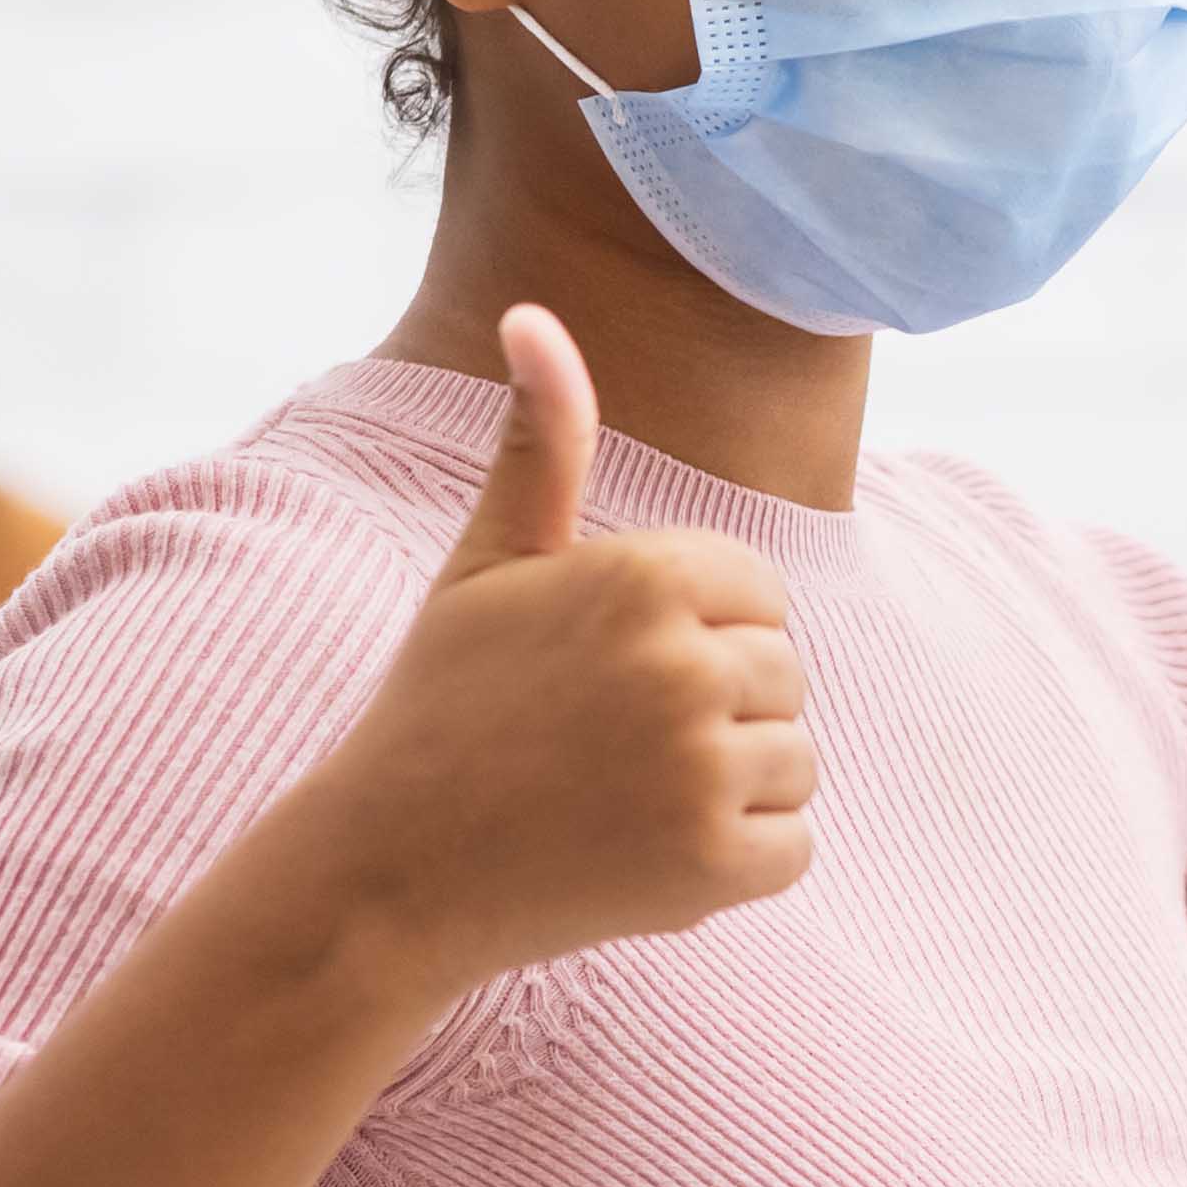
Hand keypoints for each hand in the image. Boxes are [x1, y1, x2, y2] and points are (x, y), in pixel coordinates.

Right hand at [269, 306, 819, 1002]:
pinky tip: (643, 855)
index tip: (606, 673)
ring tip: (619, 798)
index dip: (692, 636)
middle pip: (785, 675)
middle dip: (715, 711)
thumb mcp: (488, 564)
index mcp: (646, 573)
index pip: (759, 594)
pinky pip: (794, 847)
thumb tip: (532, 313)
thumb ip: (540, 444)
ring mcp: (704, 769)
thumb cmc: (443, 706)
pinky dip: (734, 863)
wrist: (391, 872)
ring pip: (795, 761)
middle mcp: (685, 663)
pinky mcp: (716, 866)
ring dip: (727, 788)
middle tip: (603, 744)